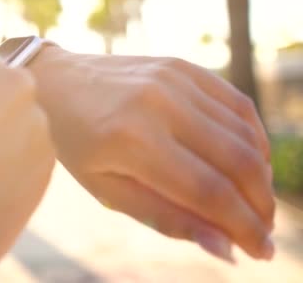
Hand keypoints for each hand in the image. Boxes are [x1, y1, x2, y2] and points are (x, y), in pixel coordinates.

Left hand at [30, 49, 273, 261]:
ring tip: (253, 201)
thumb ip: (165, 217)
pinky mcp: (182, 66)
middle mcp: (159, 104)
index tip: (261, 251)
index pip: (209, 192)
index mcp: (133, 141)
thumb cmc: (75, 144)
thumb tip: (225, 247)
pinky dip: (253, 137)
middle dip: (260, 205)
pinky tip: (250, 161)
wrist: (55, 83)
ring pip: (245, 133)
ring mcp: (174, 79)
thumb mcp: (106, 190)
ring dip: (260, 174)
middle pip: (238, 162)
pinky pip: (237, 103)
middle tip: (262, 230)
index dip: (243, 226)